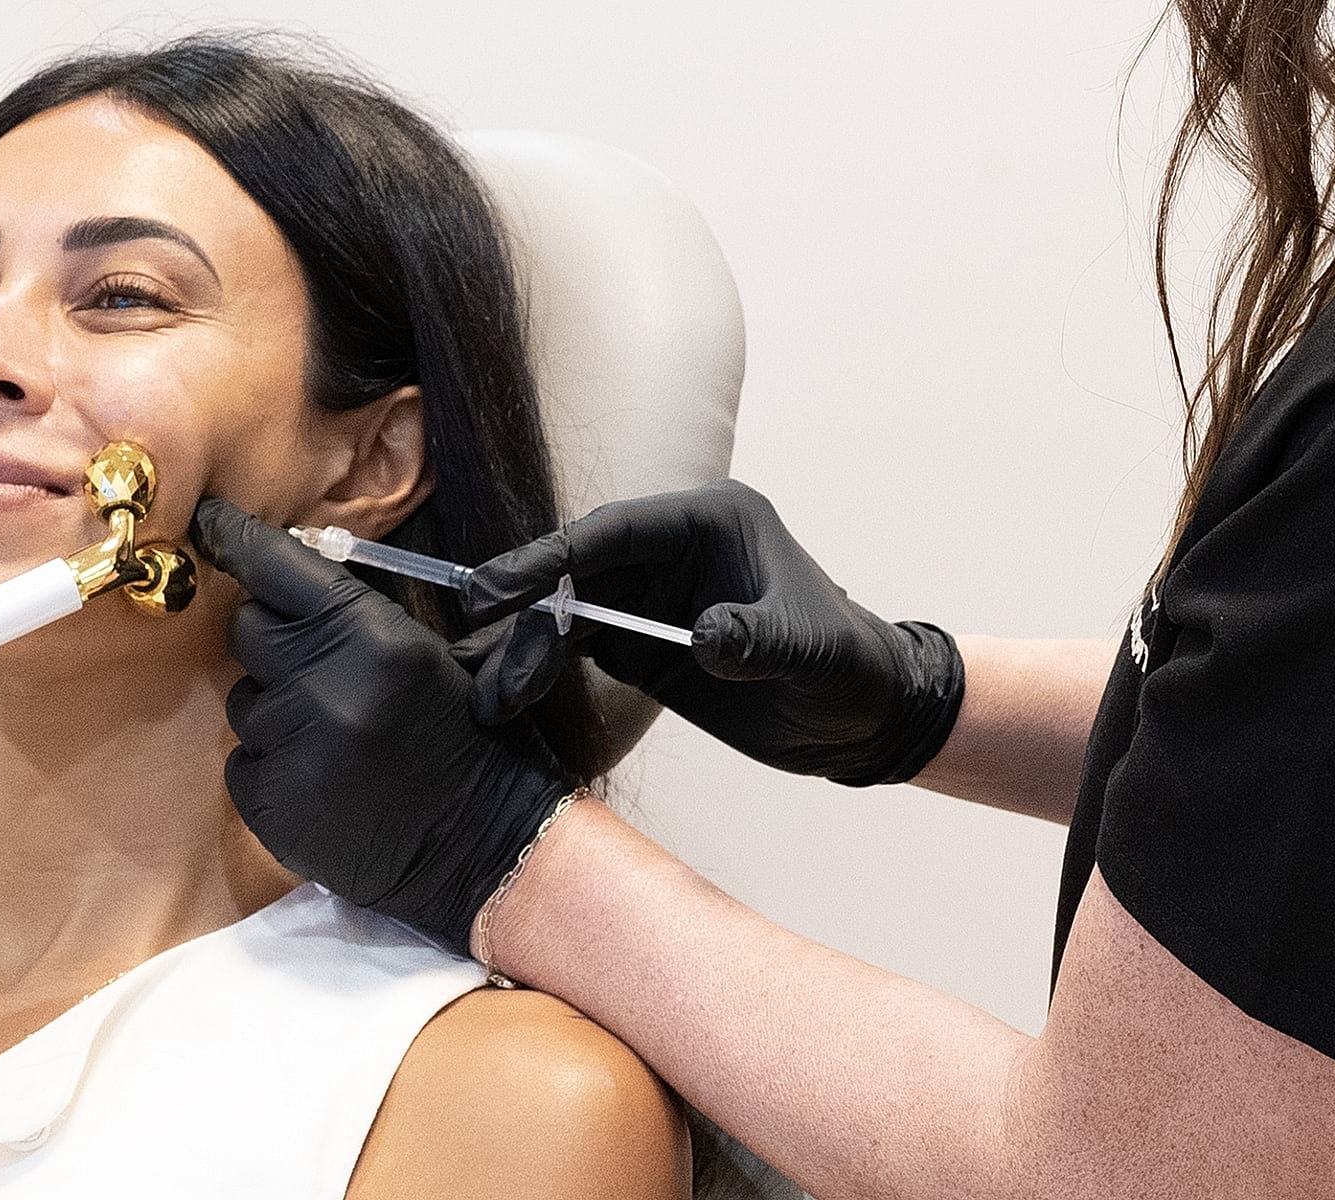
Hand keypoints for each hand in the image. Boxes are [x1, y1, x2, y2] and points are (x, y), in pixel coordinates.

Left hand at [191, 498, 573, 951]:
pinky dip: (271, 769)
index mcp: (372, 638)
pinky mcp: (270, 805)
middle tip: (314, 669)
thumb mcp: (434, 657)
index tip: (209, 522)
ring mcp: (293, 748)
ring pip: (243, 702)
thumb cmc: (470, 743)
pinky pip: (241, 764)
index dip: (238, 541)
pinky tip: (322, 783)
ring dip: (275, 711)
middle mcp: (325, 686)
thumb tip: (288, 578)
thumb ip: (359, 618)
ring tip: (334, 741)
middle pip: (247, 631)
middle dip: (271, 640)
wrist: (485, 849)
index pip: (278, 569)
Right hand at [464, 480, 962, 784]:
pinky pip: (575, 651)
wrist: (861, 716)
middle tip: (473, 647)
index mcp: (708, 523)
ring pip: (564, 615)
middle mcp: (667, 553)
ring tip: (488, 700)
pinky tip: (506, 700)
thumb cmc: (848, 666)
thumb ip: (760, 639)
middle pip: (574, 572)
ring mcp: (648, 600)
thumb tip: (707, 638)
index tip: (497, 588)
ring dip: (524, 653)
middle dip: (523, 613)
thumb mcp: (813, 653)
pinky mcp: (640, 646)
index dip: (549, 556)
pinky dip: (540, 673)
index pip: (613, 532)